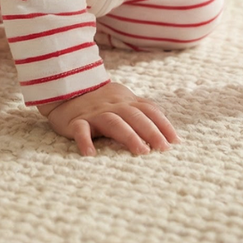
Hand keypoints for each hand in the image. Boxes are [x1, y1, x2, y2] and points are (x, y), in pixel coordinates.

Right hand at [37, 81, 179, 156]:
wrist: (66, 88)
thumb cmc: (100, 101)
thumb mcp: (122, 100)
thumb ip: (140, 110)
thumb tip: (165, 126)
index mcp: (126, 101)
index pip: (149, 110)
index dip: (164, 124)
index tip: (176, 141)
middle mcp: (113, 106)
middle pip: (135, 116)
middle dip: (152, 131)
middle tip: (164, 149)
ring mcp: (94, 113)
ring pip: (114, 122)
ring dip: (129, 136)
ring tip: (141, 151)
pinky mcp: (76, 121)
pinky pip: (80, 130)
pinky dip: (85, 141)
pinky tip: (90, 154)